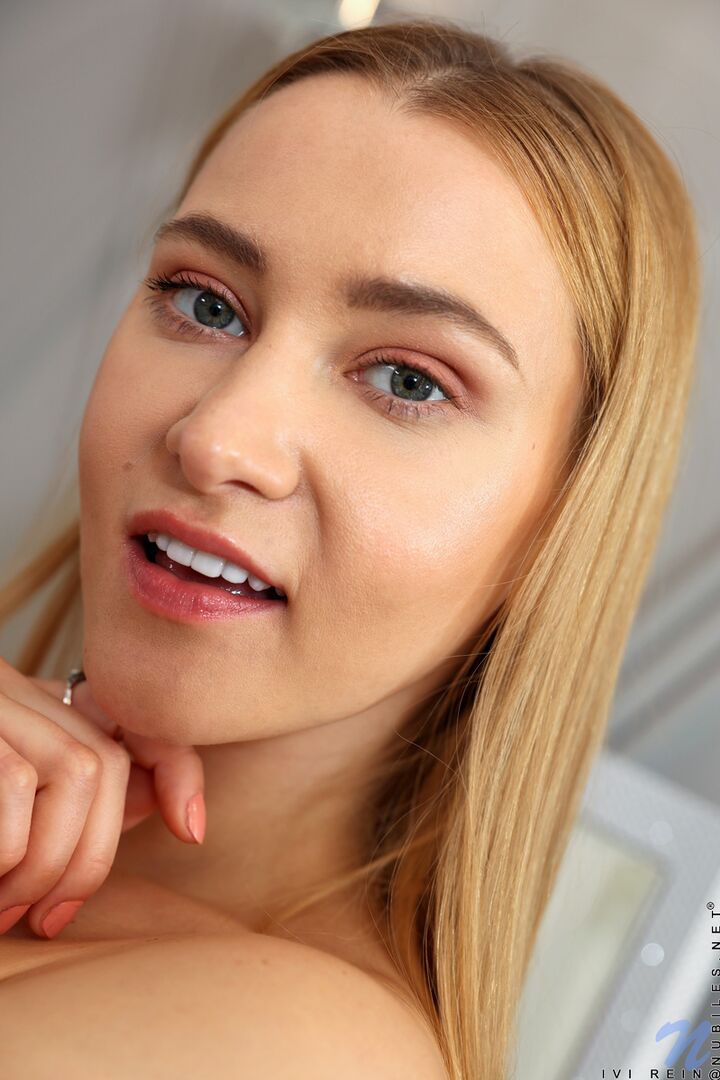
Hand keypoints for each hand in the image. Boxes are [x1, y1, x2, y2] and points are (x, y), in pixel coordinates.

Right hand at [0, 656, 204, 938]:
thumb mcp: (9, 793)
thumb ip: (78, 796)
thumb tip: (163, 807)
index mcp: (27, 705)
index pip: (129, 718)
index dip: (177, 768)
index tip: (193, 831)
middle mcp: (12, 690)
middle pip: (107, 761)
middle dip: (93, 854)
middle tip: (51, 919)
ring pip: (78, 769)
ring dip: (50, 862)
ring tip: (9, 911)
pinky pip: (17, 782)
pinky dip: (10, 850)